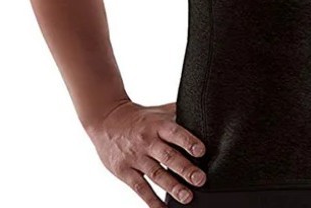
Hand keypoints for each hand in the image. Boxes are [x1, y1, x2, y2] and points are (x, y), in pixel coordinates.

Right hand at [85, 99, 206, 205]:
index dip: (188, 141)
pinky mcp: (125, 172)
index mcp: (157, 125)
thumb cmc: (140, 118)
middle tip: (200, 179)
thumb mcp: (158, 111)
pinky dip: (152, 201)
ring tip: (187, 197)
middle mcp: (147, 141)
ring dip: (172, 187)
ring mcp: (136, 157)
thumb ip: (178, 114)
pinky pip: (140, 188)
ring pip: (156, 174)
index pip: (174, 132)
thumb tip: (204, 112)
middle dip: (185, 168)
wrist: (107, 120)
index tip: (201, 151)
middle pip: (168, 156)